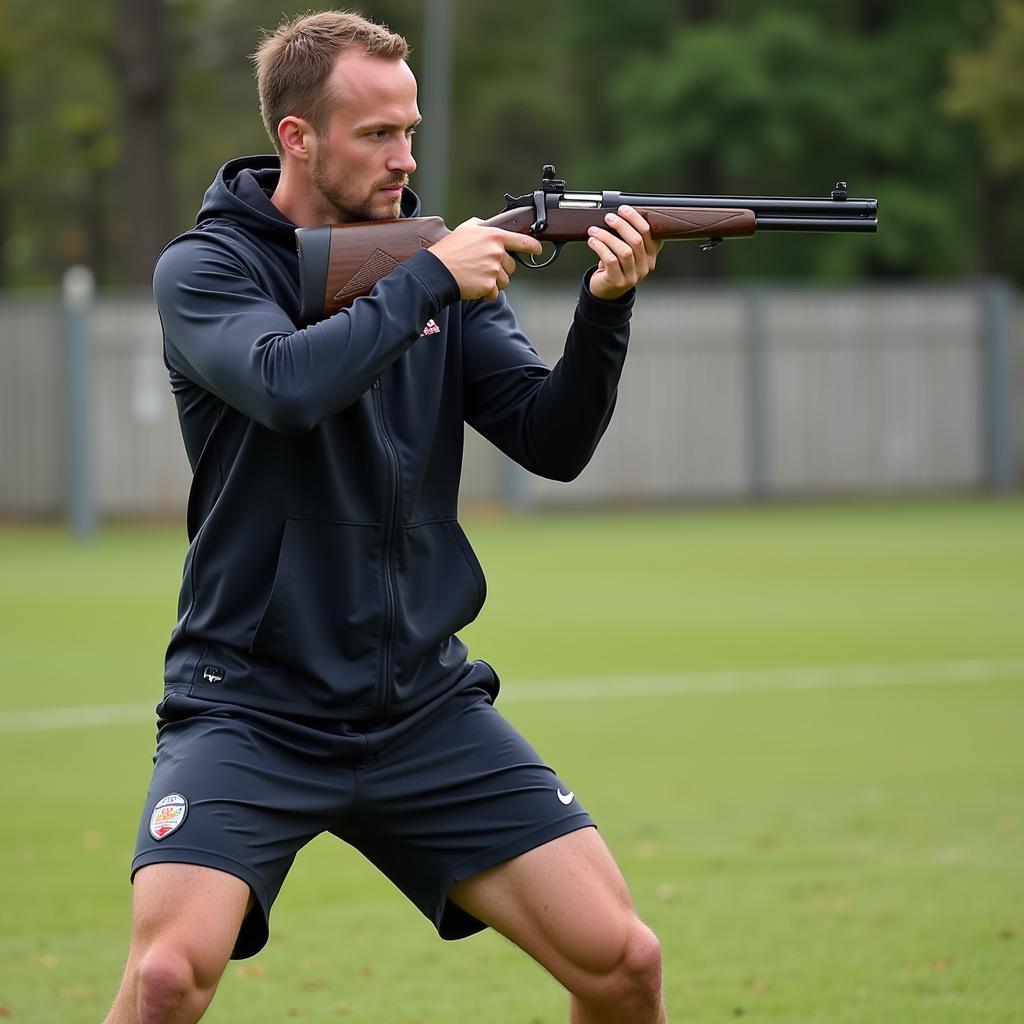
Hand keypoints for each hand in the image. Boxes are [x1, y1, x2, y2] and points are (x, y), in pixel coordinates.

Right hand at [429, 219, 543, 301]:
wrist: (438, 270)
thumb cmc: (449, 250)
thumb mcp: (465, 229)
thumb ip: (480, 225)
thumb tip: (486, 224)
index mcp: (494, 236)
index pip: (522, 241)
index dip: (533, 246)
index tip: (538, 249)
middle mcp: (497, 252)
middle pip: (511, 266)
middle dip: (501, 270)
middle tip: (482, 268)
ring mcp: (494, 269)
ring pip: (504, 281)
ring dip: (494, 282)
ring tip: (476, 276)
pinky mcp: (489, 285)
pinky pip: (494, 293)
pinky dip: (486, 293)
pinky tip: (474, 285)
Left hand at [586, 205, 662, 300]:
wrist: (606, 291)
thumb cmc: (616, 268)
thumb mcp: (628, 253)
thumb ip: (629, 237)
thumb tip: (619, 215)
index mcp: (650, 255)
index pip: (647, 232)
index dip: (635, 218)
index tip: (623, 209)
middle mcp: (644, 266)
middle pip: (636, 240)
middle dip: (621, 225)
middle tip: (609, 218)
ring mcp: (632, 276)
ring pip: (624, 250)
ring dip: (607, 237)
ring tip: (595, 230)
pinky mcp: (618, 281)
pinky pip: (610, 260)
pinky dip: (600, 247)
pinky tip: (593, 241)